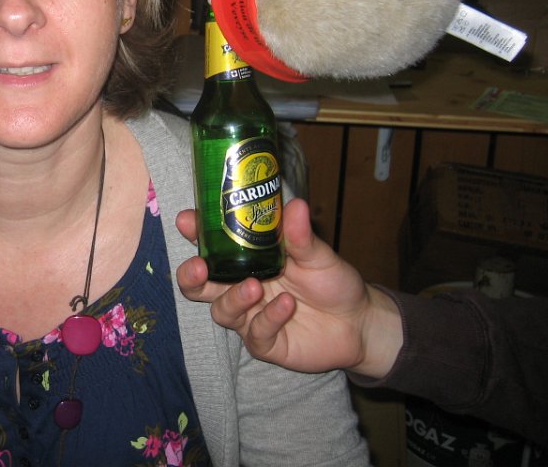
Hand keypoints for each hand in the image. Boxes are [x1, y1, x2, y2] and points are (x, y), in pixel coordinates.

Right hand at [175, 199, 402, 377]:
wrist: (361, 322)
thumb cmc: (332, 282)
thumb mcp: (318, 255)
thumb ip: (301, 236)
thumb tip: (294, 205)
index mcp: (246, 260)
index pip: (211, 245)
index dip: (194, 233)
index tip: (187, 220)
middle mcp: (240, 287)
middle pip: (199, 286)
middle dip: (190, 276)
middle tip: (198, 267)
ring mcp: (250, 317)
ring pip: (222, 311)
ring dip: (234, 298)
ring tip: (254, 286)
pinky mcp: (265, 343)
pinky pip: (255, 333)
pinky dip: (268, 318)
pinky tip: (286, 305)